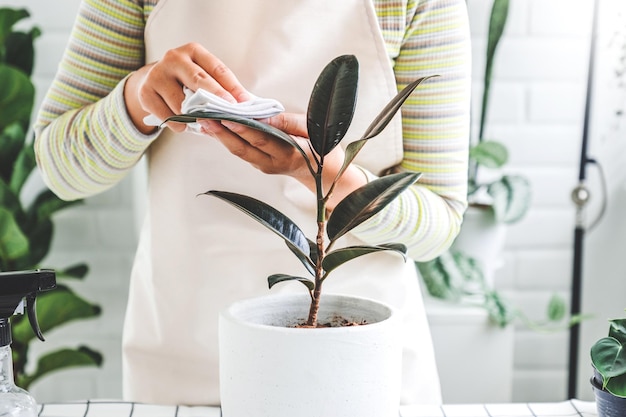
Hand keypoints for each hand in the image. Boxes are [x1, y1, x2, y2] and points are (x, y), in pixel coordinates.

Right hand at [124, 43, 249, 133]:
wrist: (152, 82)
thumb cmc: (186, 82)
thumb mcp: (203, 77)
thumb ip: (220, 88)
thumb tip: (244, 105)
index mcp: (193, 50)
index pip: (217, 68)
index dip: (232, 86)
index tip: (245, 101)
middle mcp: (174, 58)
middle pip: (199, 80)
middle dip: (216, 97)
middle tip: (230, 111)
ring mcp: (157, 74)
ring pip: (182, 103)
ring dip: (196, 117)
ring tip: (206, 124)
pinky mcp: (146, 92)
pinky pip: (168, 116)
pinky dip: (179, 125)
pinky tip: (184, 126)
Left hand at [200, 113, 367, 210]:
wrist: (326, 174)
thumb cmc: (323, 146)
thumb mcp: (314, 130)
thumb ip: (288, 122)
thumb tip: (263, 115)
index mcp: (289, 153)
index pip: (262, 139)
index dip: (243, 127)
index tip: (226, 115)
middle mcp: (273, 164)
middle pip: (243, 148)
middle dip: (222, 132)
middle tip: (205, 116)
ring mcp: (265, 167)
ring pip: (239, 152)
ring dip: (220, 137)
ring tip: (204, 121)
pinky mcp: (260, 166)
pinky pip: (242, 152)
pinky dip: (228, 139)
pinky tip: (216, 128)